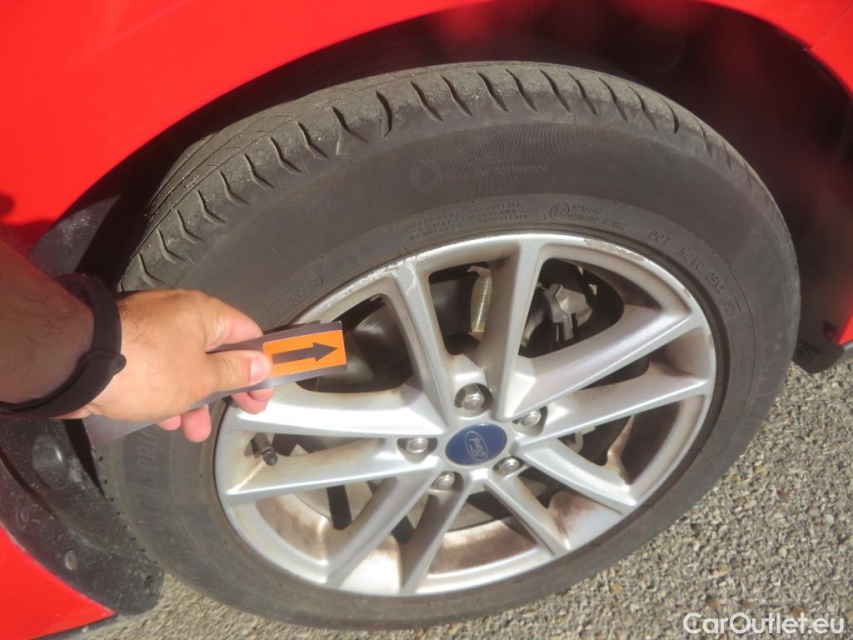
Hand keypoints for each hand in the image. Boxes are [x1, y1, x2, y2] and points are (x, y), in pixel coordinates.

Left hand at [66, 289, 272, 441]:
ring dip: (193, 399)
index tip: (264, 389)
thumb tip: (261, 363)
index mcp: (204, 313)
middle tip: (240, 411)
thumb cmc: (150, 368)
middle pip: (215, 352)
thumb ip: (235, 372)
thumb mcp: (201, 378)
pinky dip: (165, 393)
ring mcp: (149, 329)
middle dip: (225, 388)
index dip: (260, 363)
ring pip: (184, 365)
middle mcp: (179, 315)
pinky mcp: (125, 348)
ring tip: (192, 429)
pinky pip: (157, 370)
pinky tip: (162, 419)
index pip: (247, 333)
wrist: (77, 364)